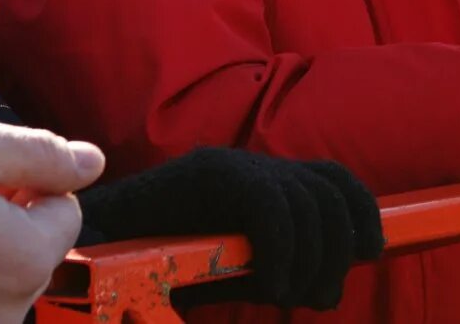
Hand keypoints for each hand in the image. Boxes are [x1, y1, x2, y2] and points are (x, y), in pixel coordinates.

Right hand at [78, 148, 382, 310]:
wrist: (87, 258)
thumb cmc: (155, 275)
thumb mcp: (230, 272)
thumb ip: (274, 266)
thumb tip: (327, 284)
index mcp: (254, 179)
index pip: (330, 178)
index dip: (361, 212)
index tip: (372, 249)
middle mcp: (246, 162)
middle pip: (325, 191)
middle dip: (337, 247)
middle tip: (318, 295)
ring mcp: (227, 164)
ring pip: (305, 202)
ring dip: (311, 259)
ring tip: (291, 296)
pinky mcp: (210, 174)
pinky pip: (273, 208)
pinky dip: (284, 253)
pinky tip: (271, 285)